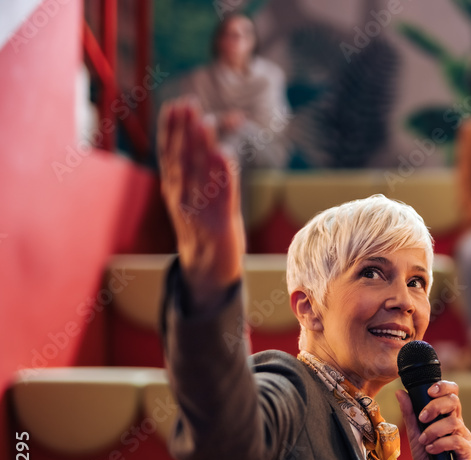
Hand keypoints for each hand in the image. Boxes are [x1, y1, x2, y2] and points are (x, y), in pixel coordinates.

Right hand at [158, 100, 243, 309]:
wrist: (207, 269)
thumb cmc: (204, 228)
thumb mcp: (195, 198)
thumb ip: (200, 172)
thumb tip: (214, 142)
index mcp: (173, 190)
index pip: (169, 155)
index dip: (170, 129)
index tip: (174, 105)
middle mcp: (181, 198)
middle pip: (181, 159)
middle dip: (183, 130)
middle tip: (188, 103)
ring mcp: (199, 211)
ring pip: (198, 173)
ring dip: (200, 146)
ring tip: (204, 120)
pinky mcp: (218, 223)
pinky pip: (221, 195)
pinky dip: (222, 174)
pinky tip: (225, 153)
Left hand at [396, 381, 470, 459]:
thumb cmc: (425, 454)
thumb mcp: (414, 432)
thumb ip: (409, 413)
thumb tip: (400, 392)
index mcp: (447, 413)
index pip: (452, 392)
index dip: (444, 387)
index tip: (429, 391)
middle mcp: (458, 421)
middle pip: (454, 401)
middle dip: (436, 406)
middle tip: (422, 418)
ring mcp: (464, 435)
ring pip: (454, 422)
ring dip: (434, 430)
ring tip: (423, 441)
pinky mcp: (467, 450)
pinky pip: (456, 441)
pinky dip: (441, 444)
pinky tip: (431, 449)